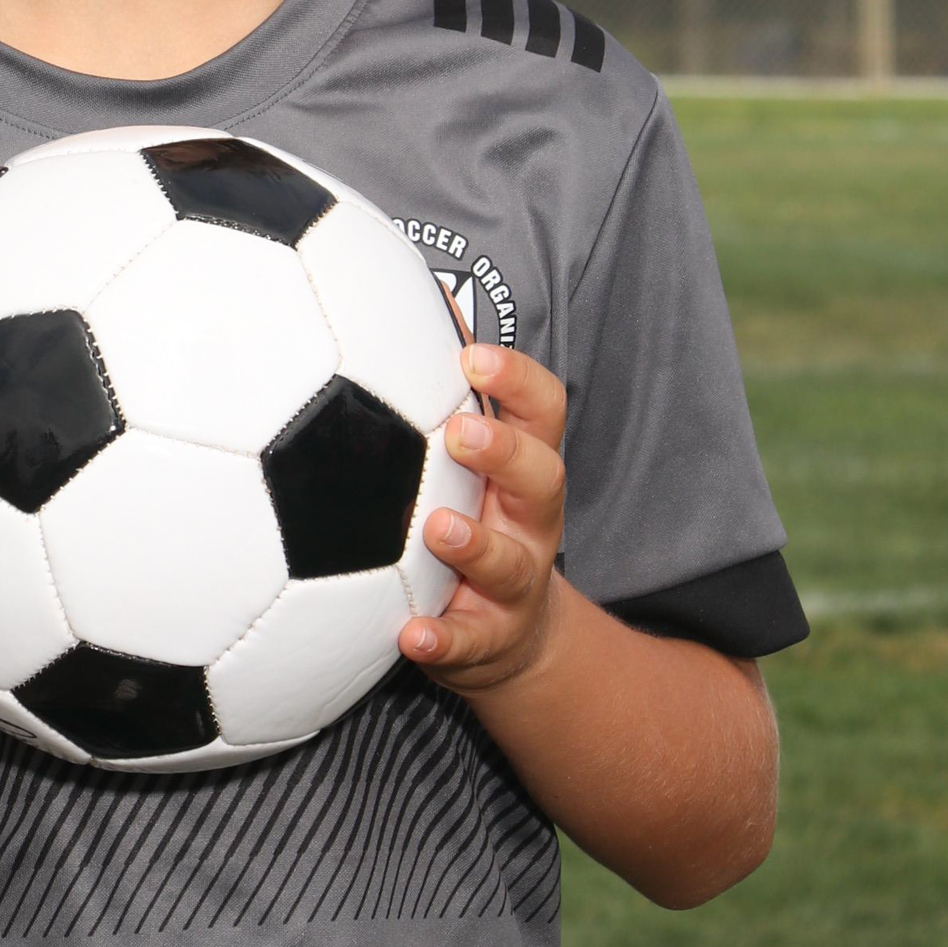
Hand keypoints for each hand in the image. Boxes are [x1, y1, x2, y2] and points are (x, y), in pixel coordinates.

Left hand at [398, 344, 567, 694]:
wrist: (513, 639)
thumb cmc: (480, 522)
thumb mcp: (476, 464)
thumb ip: (444, 396)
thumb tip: (405, 302)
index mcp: (525, 469)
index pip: (542, 413)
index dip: (516, 380)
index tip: (472, 355)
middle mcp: (530, 522)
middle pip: (541, 480)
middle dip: (505, 452)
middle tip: (460, 430)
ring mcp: (514, 584)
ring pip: (508, 565)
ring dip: (474, 545)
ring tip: (438, 530)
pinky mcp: (487, 642)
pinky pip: (466, 644)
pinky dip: (441, 641)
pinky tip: (409, 635)